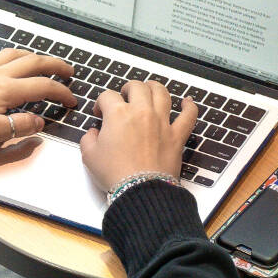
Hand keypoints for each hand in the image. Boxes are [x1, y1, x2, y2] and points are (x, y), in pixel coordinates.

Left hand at [0, 48, 75, 151]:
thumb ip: (20, 125)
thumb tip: (40, 120)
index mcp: (6, 89)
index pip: (43, 86)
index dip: (61, 92)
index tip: (72, 100)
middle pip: (33, 62)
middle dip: (55, 64)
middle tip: (69, 70)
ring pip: (13, 54)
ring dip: (32, 55)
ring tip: (41, 61)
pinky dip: (5, 56)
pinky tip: (4, 62)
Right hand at [80, 80, 195, 191]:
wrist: (140, 191)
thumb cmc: (115, 174)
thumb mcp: (89, 156)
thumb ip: (88, 139)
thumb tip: (93, 134)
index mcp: (118, 114)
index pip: (108, 96)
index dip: (101, 102)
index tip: (100, 112)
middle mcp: (141, 112)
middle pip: (137, 87)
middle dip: (128, 88)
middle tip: (125, 96)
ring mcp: (161, 122)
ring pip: (162, 93)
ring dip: (155, 87)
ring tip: (150, 89)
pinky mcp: (177, 136)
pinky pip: (188, 115)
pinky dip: (189, 106)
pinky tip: (187, 101)